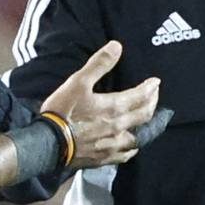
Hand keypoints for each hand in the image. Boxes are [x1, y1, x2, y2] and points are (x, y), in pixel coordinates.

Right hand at [41, 41, 159, 168]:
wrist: (49, 142)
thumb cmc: (63, 110)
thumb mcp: (78, 82)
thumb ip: (99, 64)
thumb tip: (117, 46)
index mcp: (114, 107)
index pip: (140, 96)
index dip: (151, 88)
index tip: (156, 82)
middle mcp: (119, 127)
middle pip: (144, 115)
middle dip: (152, 103)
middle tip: (154, 96)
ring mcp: (112, 145)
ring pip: (138, 137)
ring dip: (145, 126)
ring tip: (145, 120)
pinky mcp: (104, 158)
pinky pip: (125, 155)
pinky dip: (131, 148)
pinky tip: (131, 146)